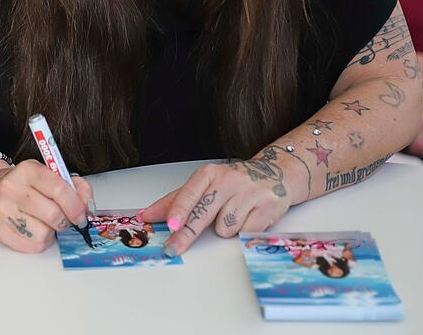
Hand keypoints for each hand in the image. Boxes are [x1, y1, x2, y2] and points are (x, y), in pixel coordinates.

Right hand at [0, 159, 93, 253]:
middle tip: (64, 219)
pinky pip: (33, 246)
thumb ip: (72, 185)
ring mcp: (3, 211)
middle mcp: (11, 189)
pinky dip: (40, 241)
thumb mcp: (47, 174)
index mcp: (27, 171)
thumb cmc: (24, 184)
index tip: (83, 214)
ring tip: (44, 222)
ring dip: (51, 232)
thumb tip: (87, 204)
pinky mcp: (0, 231)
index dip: (76, 205)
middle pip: (53, 215)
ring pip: (44, 234)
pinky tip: (34, 229)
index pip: (59, 189)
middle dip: (65, 221)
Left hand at [140, 155, 292, 257]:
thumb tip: (148, 215)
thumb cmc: (231, 183)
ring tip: (233, 215)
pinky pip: (244, 233)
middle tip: (173, 249)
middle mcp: (228, 180)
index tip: (170, 225)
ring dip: (224, 229)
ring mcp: (248, 193)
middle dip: (186, 235)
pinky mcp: (266, 207)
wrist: (274, 173)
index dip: (179, 211)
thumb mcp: (203, 186)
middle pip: (203, 214)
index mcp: (208, 173)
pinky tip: (248, 217)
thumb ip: (175, 201)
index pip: (189, 194)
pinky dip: (242, 231)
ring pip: (224, 228)